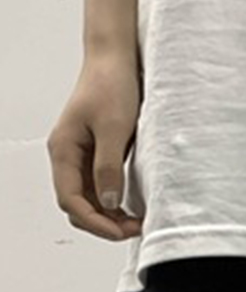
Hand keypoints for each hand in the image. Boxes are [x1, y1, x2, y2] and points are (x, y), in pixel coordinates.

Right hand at [47, 48, 143, 241]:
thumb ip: (108, 167)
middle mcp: (67, 156)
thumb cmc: (111, 85)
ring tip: (136, 221)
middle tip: (135, 228)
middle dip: (103, 223)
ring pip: (88, 198)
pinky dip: (113, 201)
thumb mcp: (113, 128)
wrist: (115, 60)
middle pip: (77, 205)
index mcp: (63, 150)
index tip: (121, 231)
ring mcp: (80, 156)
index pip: (70, 200)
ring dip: (109, 215)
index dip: (95, 222)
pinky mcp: (95, 153)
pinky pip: (98, 186)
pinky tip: (132, 205)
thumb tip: (109, 203)